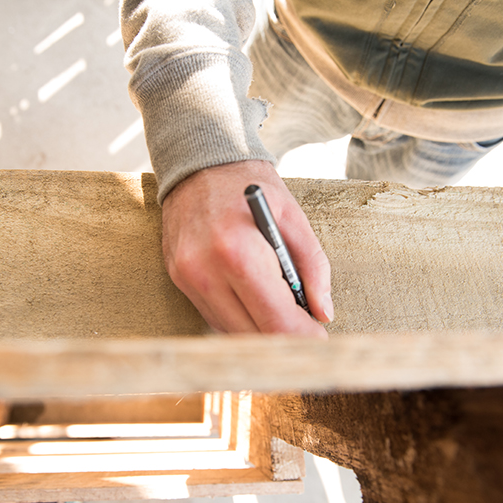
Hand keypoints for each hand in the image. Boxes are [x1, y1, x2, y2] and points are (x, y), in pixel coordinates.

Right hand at [162, 160, 332, 337]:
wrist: (197, 161)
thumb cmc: (250, 187)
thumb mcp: (293, 217)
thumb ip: (314, 267)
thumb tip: (323, 313)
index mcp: (240, 253)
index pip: (276, 320)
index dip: (303, 338)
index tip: (321, 341)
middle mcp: (207, 272)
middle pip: (252, 336)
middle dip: (284, 339)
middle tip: (306, 332)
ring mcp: (187, 279)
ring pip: (231, 332)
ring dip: (260, 331)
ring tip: (282, 313)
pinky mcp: (178, 280)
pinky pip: (213, 317)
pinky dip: (239, 318)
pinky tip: (254, 302)